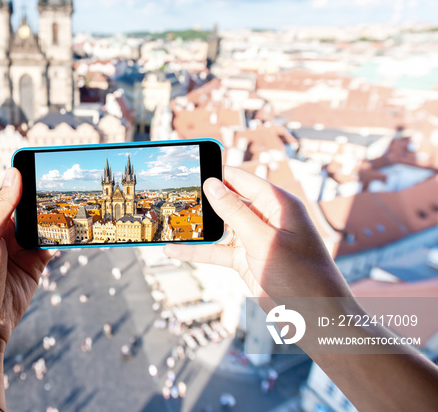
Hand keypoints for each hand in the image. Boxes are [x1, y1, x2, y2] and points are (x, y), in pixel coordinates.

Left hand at [0, 167, 52, 409]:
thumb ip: (2, 205)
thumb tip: (14, 172)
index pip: (8, 195)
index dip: (24, 181)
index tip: (42, 165)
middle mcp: (3, 235)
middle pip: (28, 210)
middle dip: (44, 200)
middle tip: (65, 185)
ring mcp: (20, 252)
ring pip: (42, 227)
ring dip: (55, 219)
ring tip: (73, 205)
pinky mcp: (34, 268)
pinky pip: (50, 247)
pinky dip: (61, 239)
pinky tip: (71, 230)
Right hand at [164, 166, 351, 302]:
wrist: (317, 318)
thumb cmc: (303, 277)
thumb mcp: (264, 241)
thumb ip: (236, 212)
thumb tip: (212, 184)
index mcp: (278, 205)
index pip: (242, 179)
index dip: (217, 173)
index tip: (191, 168)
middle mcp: (266, 218)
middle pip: (228, 201)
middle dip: (203, 199)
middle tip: (173, 195)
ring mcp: (255, 239)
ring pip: (220, 227)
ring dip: (197, 227)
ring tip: (168, 221)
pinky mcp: (246, 260)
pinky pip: (217, 251)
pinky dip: (197, 251)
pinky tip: (175, 249)